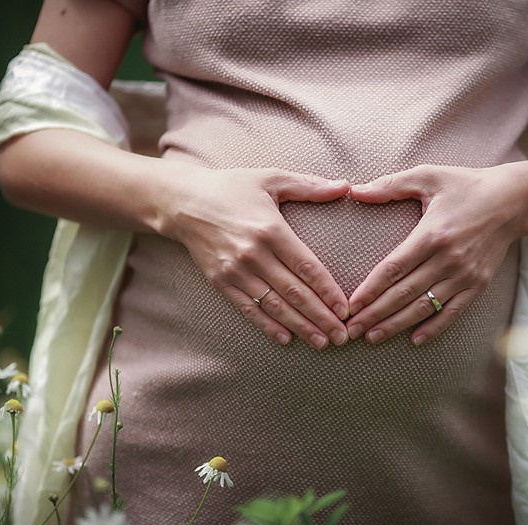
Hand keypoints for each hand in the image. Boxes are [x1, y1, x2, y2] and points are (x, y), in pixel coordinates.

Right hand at [159, 162, 350, 348]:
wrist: (182, 202)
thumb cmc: (231, 187)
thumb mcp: (271, 178)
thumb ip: (309, 185)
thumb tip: (345, 187)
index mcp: (270, 229)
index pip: (306, 267)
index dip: (328, 291)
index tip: (345, 308)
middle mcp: (253, 254)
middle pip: (294, 292)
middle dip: (321, 317)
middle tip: (342, 336)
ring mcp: (235, 271)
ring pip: (274, 305)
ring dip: (300, 326)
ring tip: (322, 343)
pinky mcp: (220, 281)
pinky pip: (248, 308)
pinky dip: (267, 326)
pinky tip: (286, 338)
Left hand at [345, 164, 524, 345]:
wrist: (513, 201)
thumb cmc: (466, 185)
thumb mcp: (429, 176)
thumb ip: (391, 184)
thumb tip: (355, 190)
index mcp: (431, 234)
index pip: (393, 268)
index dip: (370, 289)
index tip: (350, 305)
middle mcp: (447, 259)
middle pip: (404, 293)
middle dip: (375, 314)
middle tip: (352, 330)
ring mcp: (464, 275)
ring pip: (424, 307)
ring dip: (397, 325)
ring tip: (373, 337)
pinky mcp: (478, 284)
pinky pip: (453, 312)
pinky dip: (434, 328)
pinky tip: (415, 340)